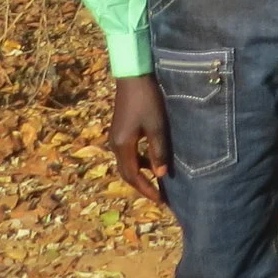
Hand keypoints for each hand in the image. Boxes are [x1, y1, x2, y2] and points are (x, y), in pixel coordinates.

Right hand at [110, 75, 168, 203]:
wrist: (133, 77)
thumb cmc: (148, 101)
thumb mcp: (157, 126)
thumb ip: (159, 151)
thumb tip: (161, 175)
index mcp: (123, 146)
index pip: (133, 176)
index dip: (146, 189)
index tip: (160, 200)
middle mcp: (115, 145)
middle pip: (127, 172)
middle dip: (142, 185)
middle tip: (159, 196)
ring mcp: (116, 137)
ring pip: (127, 163)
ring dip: (141, 174)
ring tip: (157, 181)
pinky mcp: (120, 130)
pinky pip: (129, 153)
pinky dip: (140, 161)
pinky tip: (152, 160)